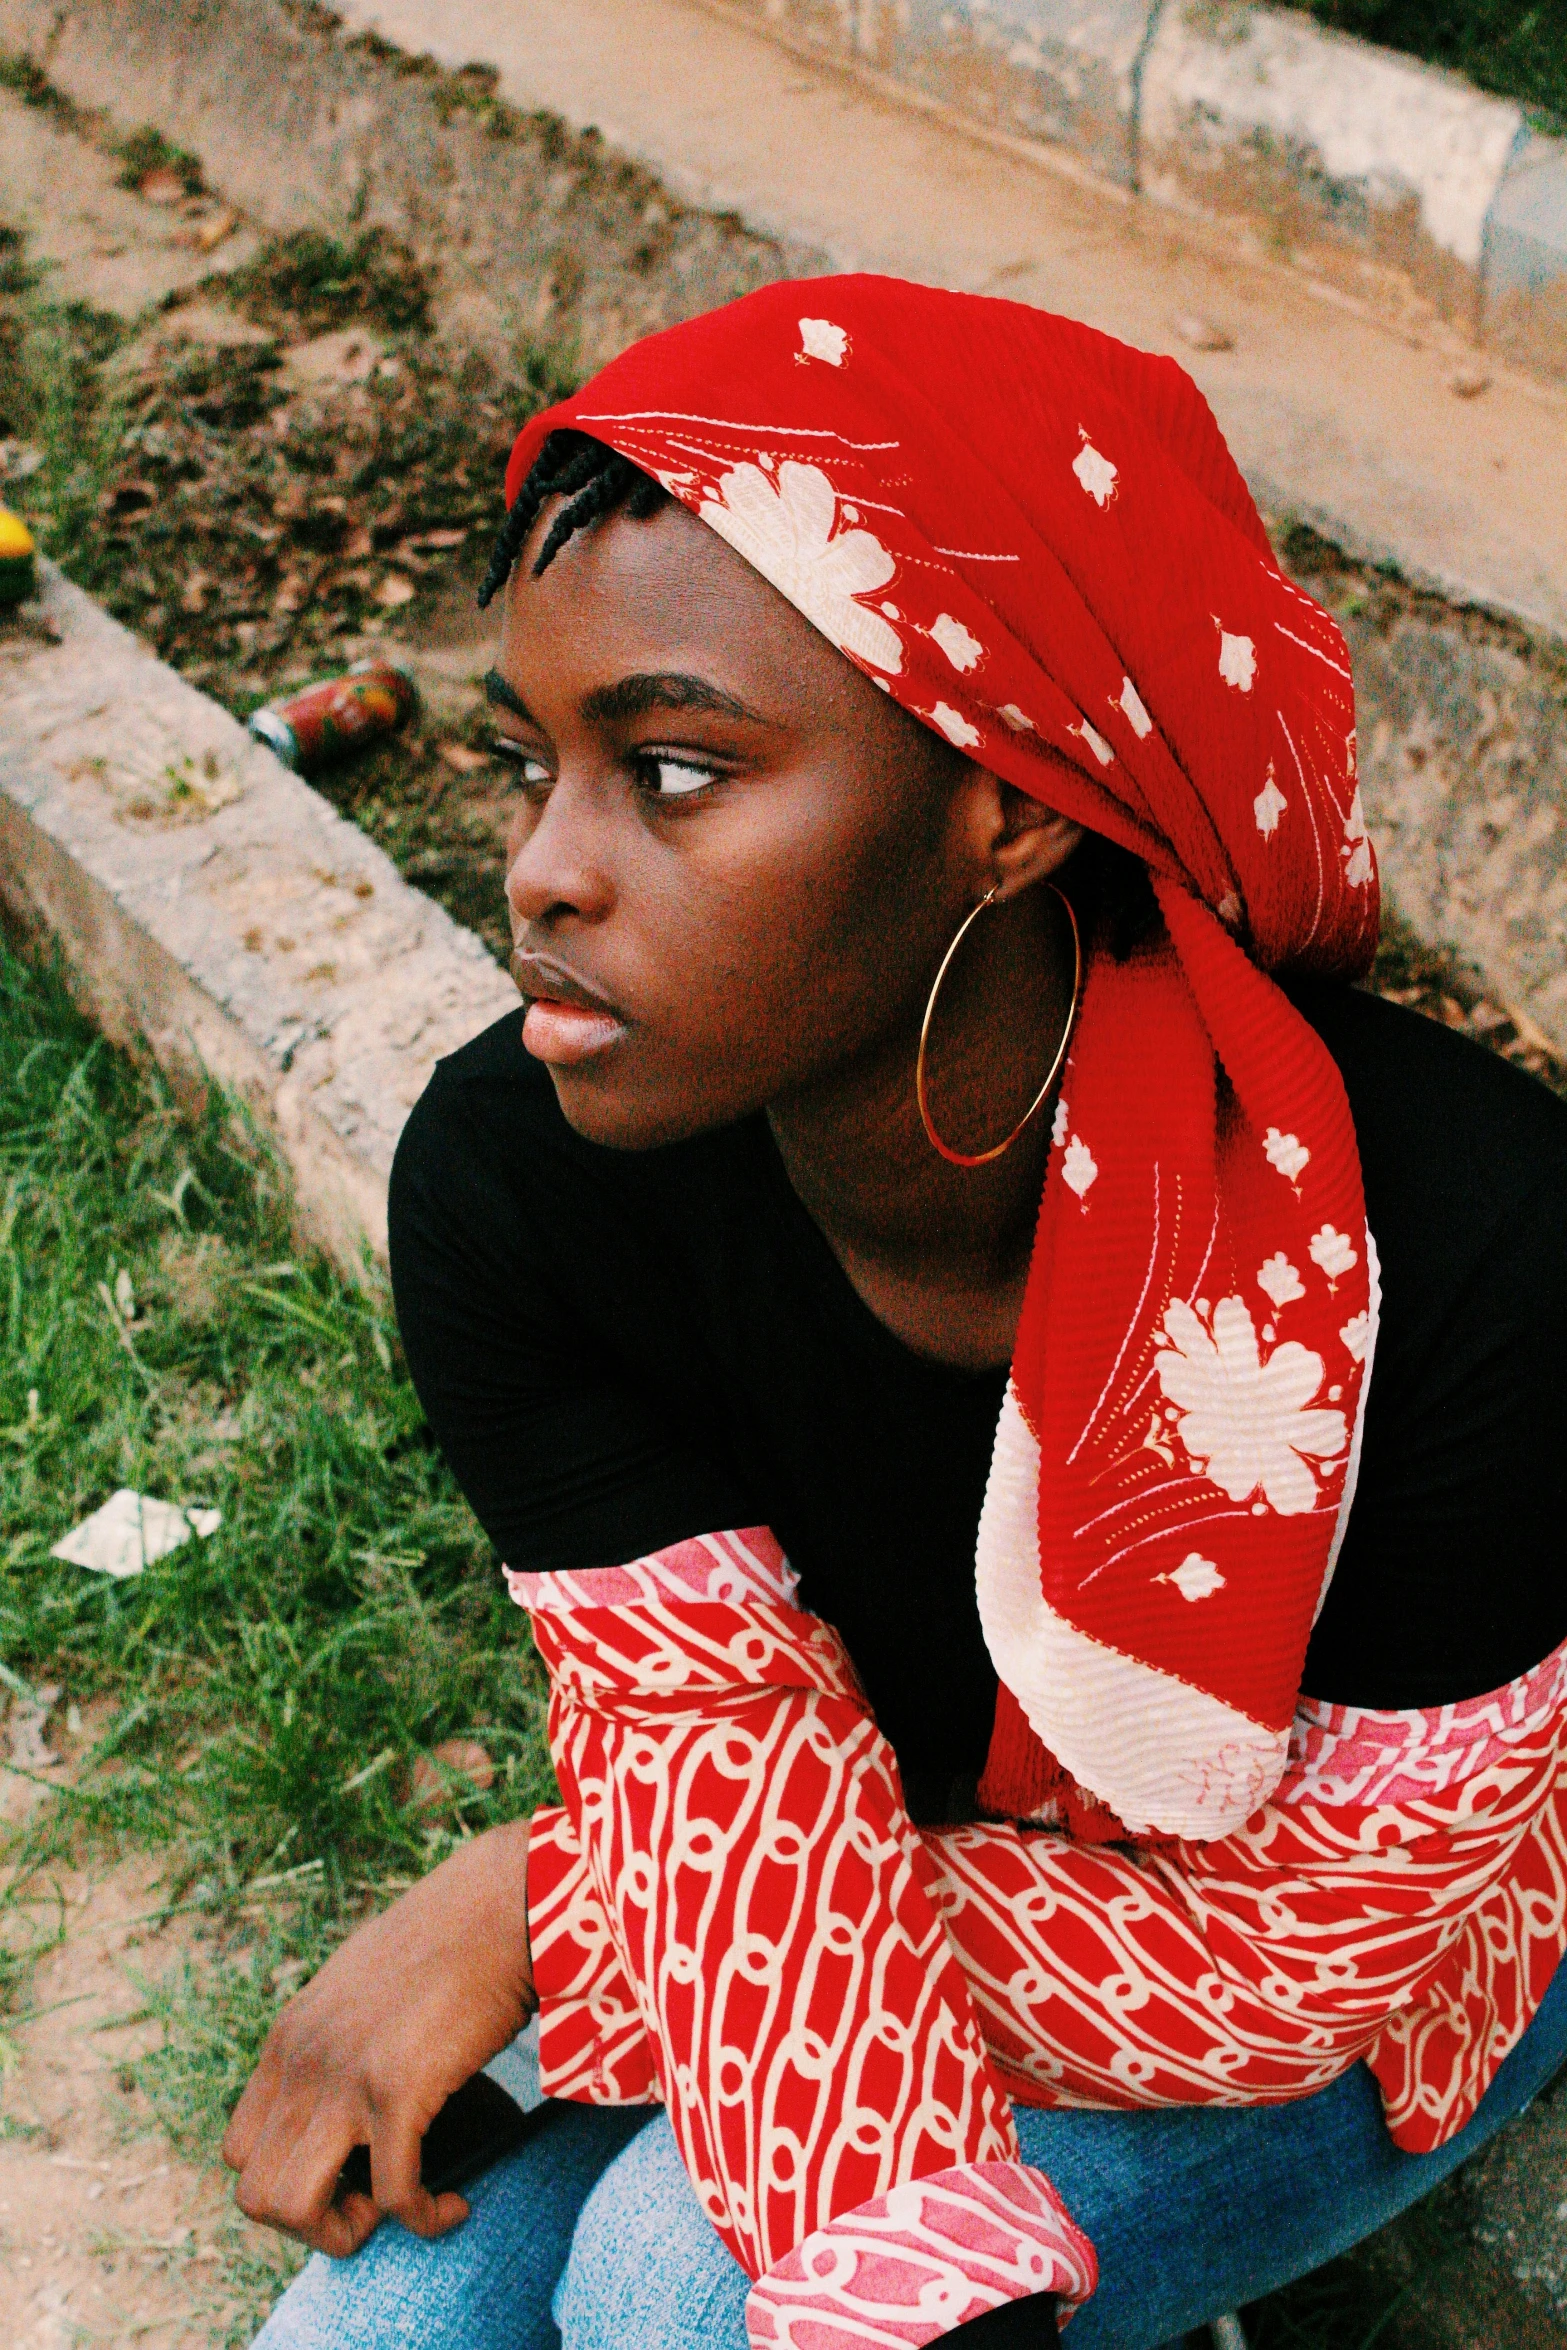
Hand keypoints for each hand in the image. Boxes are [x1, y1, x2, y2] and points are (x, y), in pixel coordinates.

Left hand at [222, 1816, 533, 2255]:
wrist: (499, 1903)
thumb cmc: (450, 1940)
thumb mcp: (362, 1986)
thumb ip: (338, 2039)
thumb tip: (349, 2092)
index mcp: (289, 2037)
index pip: (238, 2151)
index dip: (286, 2183)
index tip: (345, 2177)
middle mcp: (303, 2060)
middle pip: (257, 2193)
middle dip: (312, 2223)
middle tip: (371, 2205)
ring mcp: (345, 2077)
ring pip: (296, 2207)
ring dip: (347, 2232)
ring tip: (401, 2207)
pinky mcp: (399, 2091)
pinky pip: (393, 2197)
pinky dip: (424, 2219)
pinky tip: (454, 2206)